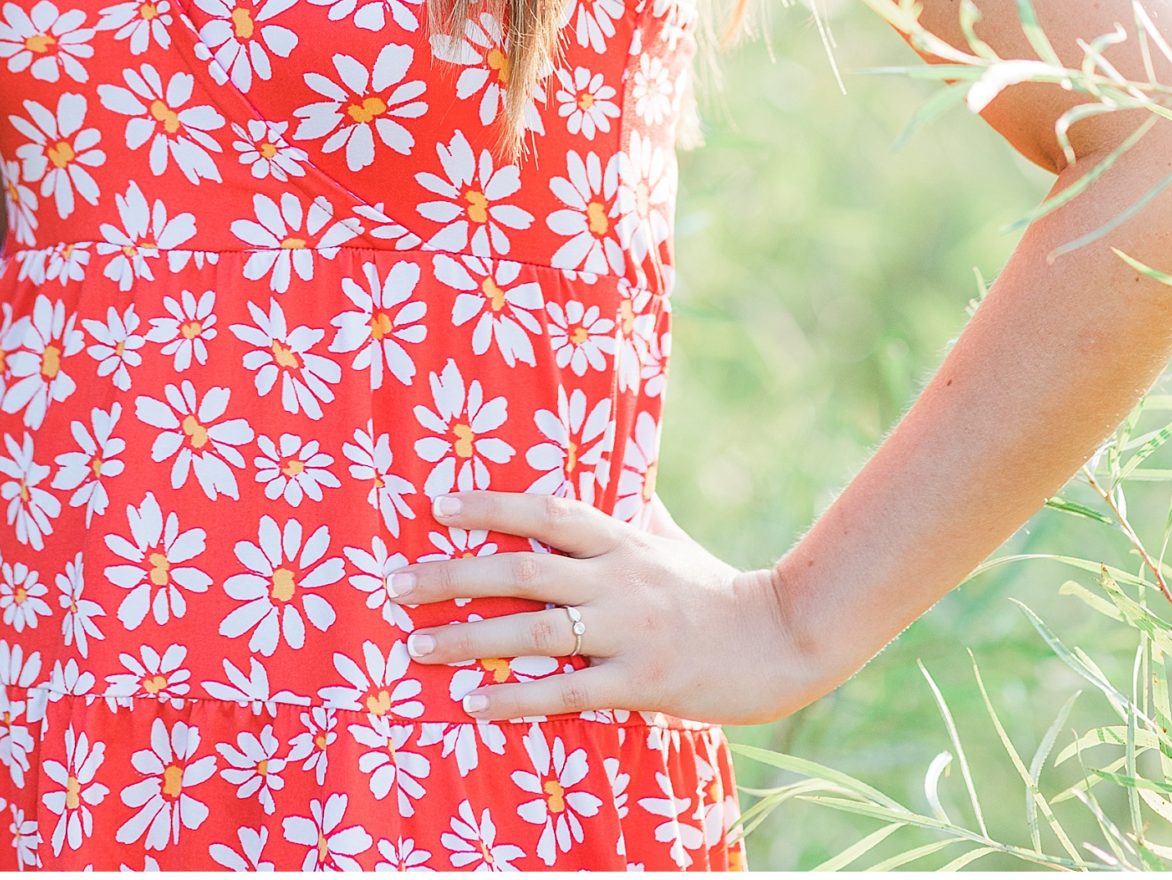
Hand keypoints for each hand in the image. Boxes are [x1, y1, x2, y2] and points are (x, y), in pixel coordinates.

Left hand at [382, 488, 809, 726]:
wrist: (775, 640)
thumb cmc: (713, 588)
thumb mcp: (669, 539)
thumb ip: (634, 511)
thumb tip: (615, 470)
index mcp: (621, 539)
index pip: (546, 512)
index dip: (490, 505)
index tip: (437, 506)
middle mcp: (617, 578)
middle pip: (522, 568)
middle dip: (452, 574)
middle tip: (396, 584)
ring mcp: (626, 631)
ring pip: (532, 630)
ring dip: (468, 637)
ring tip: (417, 646)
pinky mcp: (639, 683)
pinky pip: (564, 691)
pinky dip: (515, 697)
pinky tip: (475, 702)